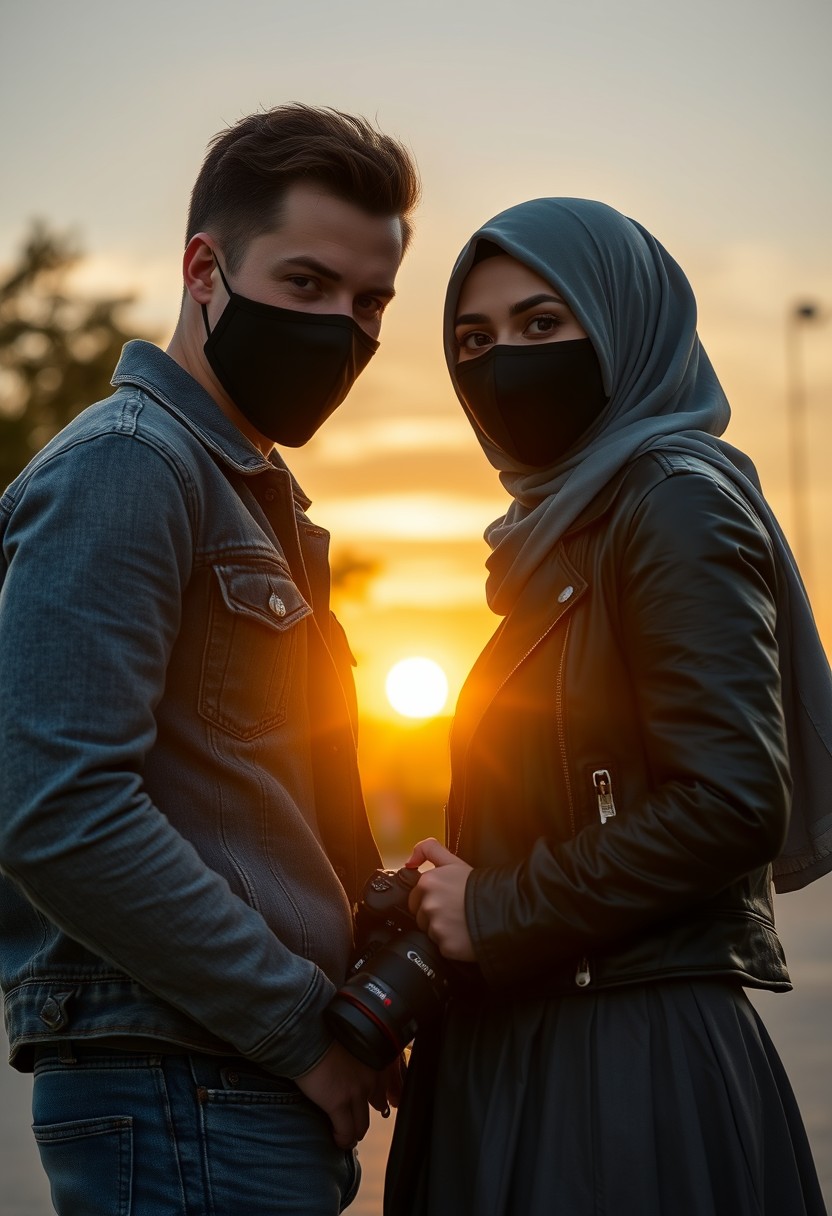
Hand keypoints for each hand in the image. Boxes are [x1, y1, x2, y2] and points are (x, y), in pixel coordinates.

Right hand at [294, 1040, 380, 1147]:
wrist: (307, 1036)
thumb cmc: (324, 1036)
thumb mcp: (352, 1043)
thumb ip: (360, 1060)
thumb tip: (355, 1076)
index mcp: (377, 1060)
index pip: (389, 1087)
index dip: (382, 1100)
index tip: (378, 1107)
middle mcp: (372, 1076)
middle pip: (377, 1108)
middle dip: (366, 1117)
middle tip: (356, 1124)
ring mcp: (357, 1091)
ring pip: (361, 1125)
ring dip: (353, 1133)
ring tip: (345, 1136)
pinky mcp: (339, 1103)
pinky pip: (346, 1132)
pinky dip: (342, 1139)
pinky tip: (336, 1139)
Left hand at [406, 838, 475, 961]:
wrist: (503, 908)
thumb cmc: (480, 887)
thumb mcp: (454, 861)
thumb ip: (429, 851)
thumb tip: (409, 861)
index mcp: (427, 883)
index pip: (416, 897)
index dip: (431, 899)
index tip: (446, 899)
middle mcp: (428, 904)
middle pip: (421, 916)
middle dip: (434, 915)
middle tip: (455, 911)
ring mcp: (436, 926)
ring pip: (431, 932)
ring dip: (443, 930)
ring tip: (461, 922)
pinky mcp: (445, 945)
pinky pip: (442, 946)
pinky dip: (452, 943)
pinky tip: (464, 934)